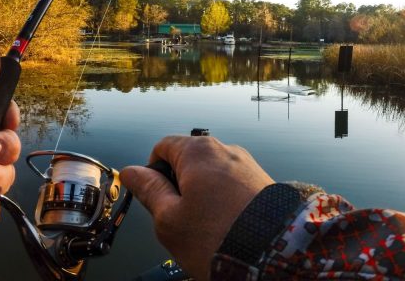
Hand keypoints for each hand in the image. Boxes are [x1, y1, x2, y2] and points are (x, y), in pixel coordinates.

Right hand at [120, 136, 273, 280]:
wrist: (275, 256)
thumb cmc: (216, 238)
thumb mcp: (169, 218)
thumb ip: (148, 190)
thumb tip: (130, 172)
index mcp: (198, 150)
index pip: (163, 147)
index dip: (151, 172)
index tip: (153, 198)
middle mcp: (226, 149)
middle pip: (188, 160)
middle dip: (178, 187)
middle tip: (179, 220)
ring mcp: (247, 165)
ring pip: (211, 175)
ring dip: (201, 196)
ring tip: (205, 229)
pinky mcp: (263, 182)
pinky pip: (232, 186)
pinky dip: (223, 202)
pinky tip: (226, 227)